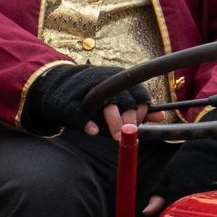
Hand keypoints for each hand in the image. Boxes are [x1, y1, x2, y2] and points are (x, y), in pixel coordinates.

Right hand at [20, 61, 147, 136]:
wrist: (54, 87)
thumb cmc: (91, 97)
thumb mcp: (116, 100)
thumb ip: (137, 110)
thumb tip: (162, 117)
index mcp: (119, 80)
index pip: (139, 94)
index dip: (142, 111)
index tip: (139, 125)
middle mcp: (105, 81)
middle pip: (124, 100)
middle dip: (129, 119)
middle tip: (129, 135)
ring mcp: (85, 90)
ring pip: (104, 104)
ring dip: (112, 121)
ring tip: (116, 136)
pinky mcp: (66, 102)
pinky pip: (78, 113)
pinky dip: (86, 122)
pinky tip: (93, 131)